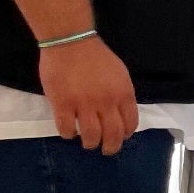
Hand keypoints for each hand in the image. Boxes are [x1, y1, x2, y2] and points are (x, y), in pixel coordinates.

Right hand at [38, 38, 137, 155]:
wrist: (71, 43)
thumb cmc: (96, 57)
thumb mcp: (119, 75)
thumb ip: (121, 94)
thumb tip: (120, 114)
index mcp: (124, 94)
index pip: (130, 123)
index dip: (125, 134)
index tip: (120, 137)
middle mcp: (107, 102)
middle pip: (113, 135)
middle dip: (111, 147)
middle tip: (106, 150)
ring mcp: (84, 105)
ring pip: (91, 136)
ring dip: (90, 143)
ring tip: (87, 143)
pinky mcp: (62, 104)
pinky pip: (66, 129)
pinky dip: (68, 134)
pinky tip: (69, 132)